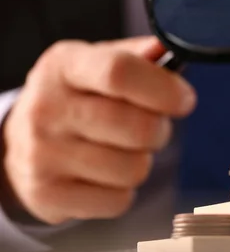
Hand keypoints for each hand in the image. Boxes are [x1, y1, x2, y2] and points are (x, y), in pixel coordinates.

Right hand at [0, 37, 196, 224]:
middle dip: (159, 129)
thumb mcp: (97, 63)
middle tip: (152, 126)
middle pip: (137, 127)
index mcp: (64, 66)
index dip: (164, 88)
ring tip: (123, 149)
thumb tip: (170, 50)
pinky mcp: (47, 195)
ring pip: (133, 169)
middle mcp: (47, 108)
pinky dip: (123, 191)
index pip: (119, 72)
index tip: (184, 99)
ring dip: (141, 161)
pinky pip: (119, 201)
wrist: (22, 142)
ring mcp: (42, 155)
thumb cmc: (76, 97)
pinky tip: (104, 174)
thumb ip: (137, 56)